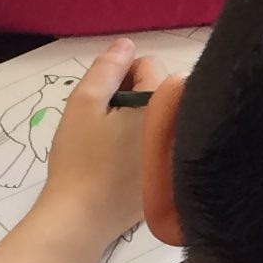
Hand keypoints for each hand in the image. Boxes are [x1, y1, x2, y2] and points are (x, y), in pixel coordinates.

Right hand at [28, 38, 165, 247]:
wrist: (82, 218)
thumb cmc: (81, 159)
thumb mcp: (83, 103)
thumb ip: (107, 67)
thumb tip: (126, 44)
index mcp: (164, 102)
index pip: (147, 65)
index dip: (118, 76)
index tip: (100, 100)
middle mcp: (182, 124)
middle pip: (158, 91)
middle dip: (130, 98)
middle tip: (103, 123)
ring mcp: (180, 152)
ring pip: (159, 119)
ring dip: (138, 121)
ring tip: (110, 144)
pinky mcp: (174, 176)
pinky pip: (163, 145)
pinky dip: (145, 147)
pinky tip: (121, 165)